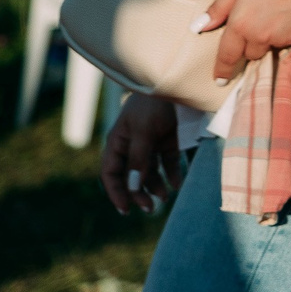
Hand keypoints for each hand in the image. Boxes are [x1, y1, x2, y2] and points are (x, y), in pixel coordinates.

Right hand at [102, 93, 180, 214]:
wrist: (177, 82)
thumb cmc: (153, 104)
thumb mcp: (143, 132)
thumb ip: (139, 159)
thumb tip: (134, 188)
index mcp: (118, 142)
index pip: (111, 173)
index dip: (117, 192)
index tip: (126, 209)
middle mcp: (133, 145)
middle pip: (132, 175)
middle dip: (139, 193)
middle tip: (151, 208)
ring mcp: (152, 142)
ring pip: (151, 171)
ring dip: (156, 185)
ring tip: (167, 197)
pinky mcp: (171, 139)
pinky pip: (170, 161)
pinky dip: (173, 173)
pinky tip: (179, 183)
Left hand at [199, 0, 290, 85]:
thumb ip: (218, 7)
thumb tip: (198, 27)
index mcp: (241, 24)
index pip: (227, 54)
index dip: (222, 69)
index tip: (220, 80)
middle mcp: (261, 36)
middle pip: (250, 54)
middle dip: (249, 45)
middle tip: (256, 24)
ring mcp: (284, 38)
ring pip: (271, 47)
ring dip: (268, 39)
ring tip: (276, 14)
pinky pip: (290, 41)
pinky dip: (287, 32)